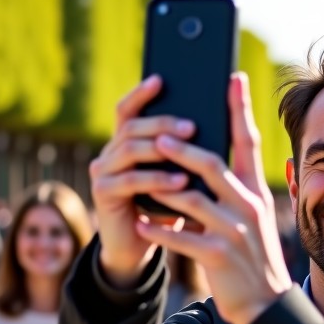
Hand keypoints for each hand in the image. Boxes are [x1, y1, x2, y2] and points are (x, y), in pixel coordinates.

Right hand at [88, 75, 196, 286]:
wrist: (142, 245)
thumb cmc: (166, 205)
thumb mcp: (180, 175)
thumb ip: (188, 152)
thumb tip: (221, 122)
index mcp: (129, 142)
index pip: (130, 109)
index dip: (142, 93)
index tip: (161, 79)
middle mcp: (111, 152)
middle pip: (132, 126)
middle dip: (162, 122)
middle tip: (192, 125)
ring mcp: (102, 172)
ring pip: (128, 149)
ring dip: (160, 148)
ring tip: (189, 149)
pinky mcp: (102, 194)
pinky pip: (127, 181)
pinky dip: (156, 179)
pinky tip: (179, 181)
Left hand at [134, 73, 292, 323]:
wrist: (266, 305)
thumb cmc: (252, 257)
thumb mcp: (251, 219)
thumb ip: (233, 191)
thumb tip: (202, 162)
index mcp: (256, 192)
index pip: (248, 142)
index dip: (240, 109)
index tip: (233, 78)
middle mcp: (249, 206)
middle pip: (213, 165)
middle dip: (183, 148)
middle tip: (160, 133)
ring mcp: (235, 232)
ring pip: (192, 199)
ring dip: (163, 185)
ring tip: (141, 172)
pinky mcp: (219, 256)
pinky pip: (182, 237)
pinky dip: (159, 229)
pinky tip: (141, 223)